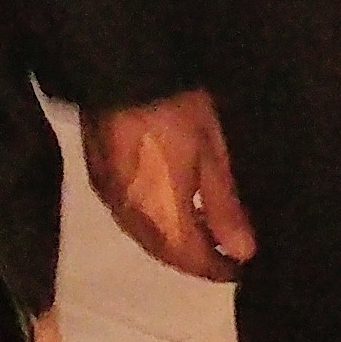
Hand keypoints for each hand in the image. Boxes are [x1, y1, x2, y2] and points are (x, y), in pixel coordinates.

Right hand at [80, 88, 252, 282]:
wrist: (120, 72)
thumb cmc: (176, 111)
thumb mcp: (212, 155)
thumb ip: (225, 207)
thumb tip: (242, 252)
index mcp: (160, 216)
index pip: (192, 261)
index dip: (219, 269)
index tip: (242, 267)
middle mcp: (129, 217)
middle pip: (166, 254)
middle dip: (197, 258)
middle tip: (228, 250)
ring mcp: (109, 199)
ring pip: (147, 238)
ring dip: (176, 241)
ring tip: (207, 226)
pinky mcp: (98, 180)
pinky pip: (130, 218)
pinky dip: (156, 222)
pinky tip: (175, 205)